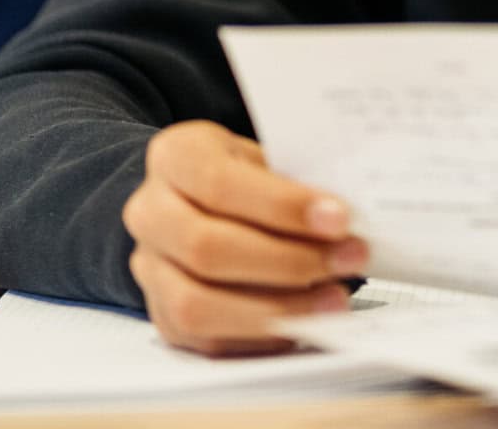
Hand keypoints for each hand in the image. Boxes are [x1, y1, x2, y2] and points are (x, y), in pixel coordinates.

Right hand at [122, 120, 368, 353]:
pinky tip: (304, 321)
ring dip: (276, 307)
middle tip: (348, 258)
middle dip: (288, 260)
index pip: (219, 183)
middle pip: (206, 248)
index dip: (282, 206)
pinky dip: (261, 337)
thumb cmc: (247, 175)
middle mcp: (149, 213)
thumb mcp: (268, 157)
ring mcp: (150, 269)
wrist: (201, 200)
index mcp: (175, 157)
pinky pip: (206, 340)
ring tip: (333, 299)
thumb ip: (297, 180)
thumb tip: (345, 220)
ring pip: (197, 303)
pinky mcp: (164, 316)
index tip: (339, 219)